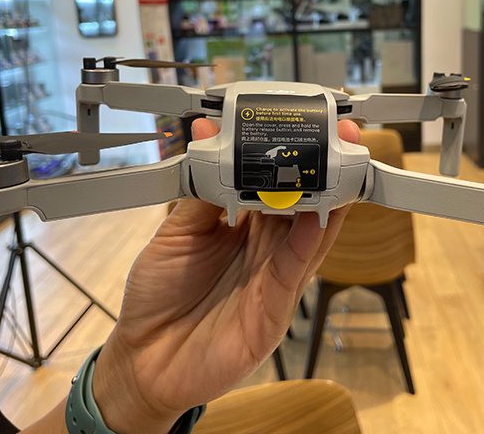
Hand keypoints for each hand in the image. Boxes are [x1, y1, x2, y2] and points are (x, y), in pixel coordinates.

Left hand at [92, 118, 360, 433]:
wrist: (143, 358)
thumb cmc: (160, 295)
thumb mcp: (177, 232)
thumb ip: (200, 189)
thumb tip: (208, 135)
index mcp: (246, 228)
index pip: (278, 186)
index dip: (291, 157)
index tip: (301, 125)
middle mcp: (266, 251)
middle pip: (304, 205)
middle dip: (324, 170)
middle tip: (337, 135)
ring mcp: (274, 280)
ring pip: (311, 234)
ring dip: (330, 200)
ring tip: (340, 163)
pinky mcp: (273, 312)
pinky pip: (295, 272)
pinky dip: (309, 243)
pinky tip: (319, 216)